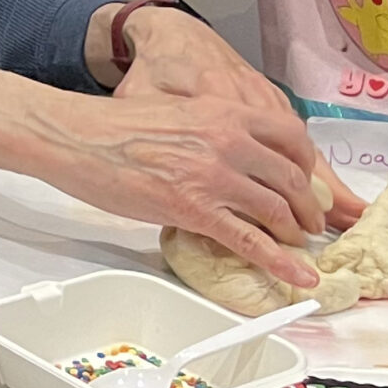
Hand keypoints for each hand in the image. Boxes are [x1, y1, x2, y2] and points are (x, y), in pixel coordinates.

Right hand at [16, 47, 340, 285]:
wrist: (78, 137)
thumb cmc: (115, 126)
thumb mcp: (179, 111)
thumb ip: (214, 127)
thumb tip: (233, 155)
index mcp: (224, 111)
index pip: (293, 136)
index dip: (307, 165)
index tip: (306, 181)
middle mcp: (228, 140)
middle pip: (292, 177)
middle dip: (307, 206)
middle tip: (308, 222)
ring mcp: (213, 176)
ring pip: (277, 211)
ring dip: (294, 233)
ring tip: (297, 246)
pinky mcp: (194, 209)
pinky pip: (251, 241)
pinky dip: (281, 263)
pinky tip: (298, 276)